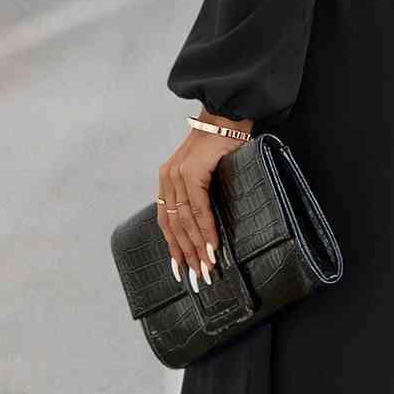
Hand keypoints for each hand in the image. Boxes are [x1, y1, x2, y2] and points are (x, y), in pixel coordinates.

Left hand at [157, 110, 253, 289]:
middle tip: (195, 280)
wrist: (227, 113)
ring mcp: (177, 176)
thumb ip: (200, 190)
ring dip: (196, 249)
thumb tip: (207, 220)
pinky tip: (212, 248)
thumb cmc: (223, 141)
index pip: (166, 221)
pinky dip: (205, 231)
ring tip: (206, 270)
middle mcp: (167, 179)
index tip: (180, 270)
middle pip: (173, 226)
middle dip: (184, 256)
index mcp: (168, 179)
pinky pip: (198, 210)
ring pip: (185, 222)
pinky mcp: (192, 173)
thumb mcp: (206, 169)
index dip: (173, 247)